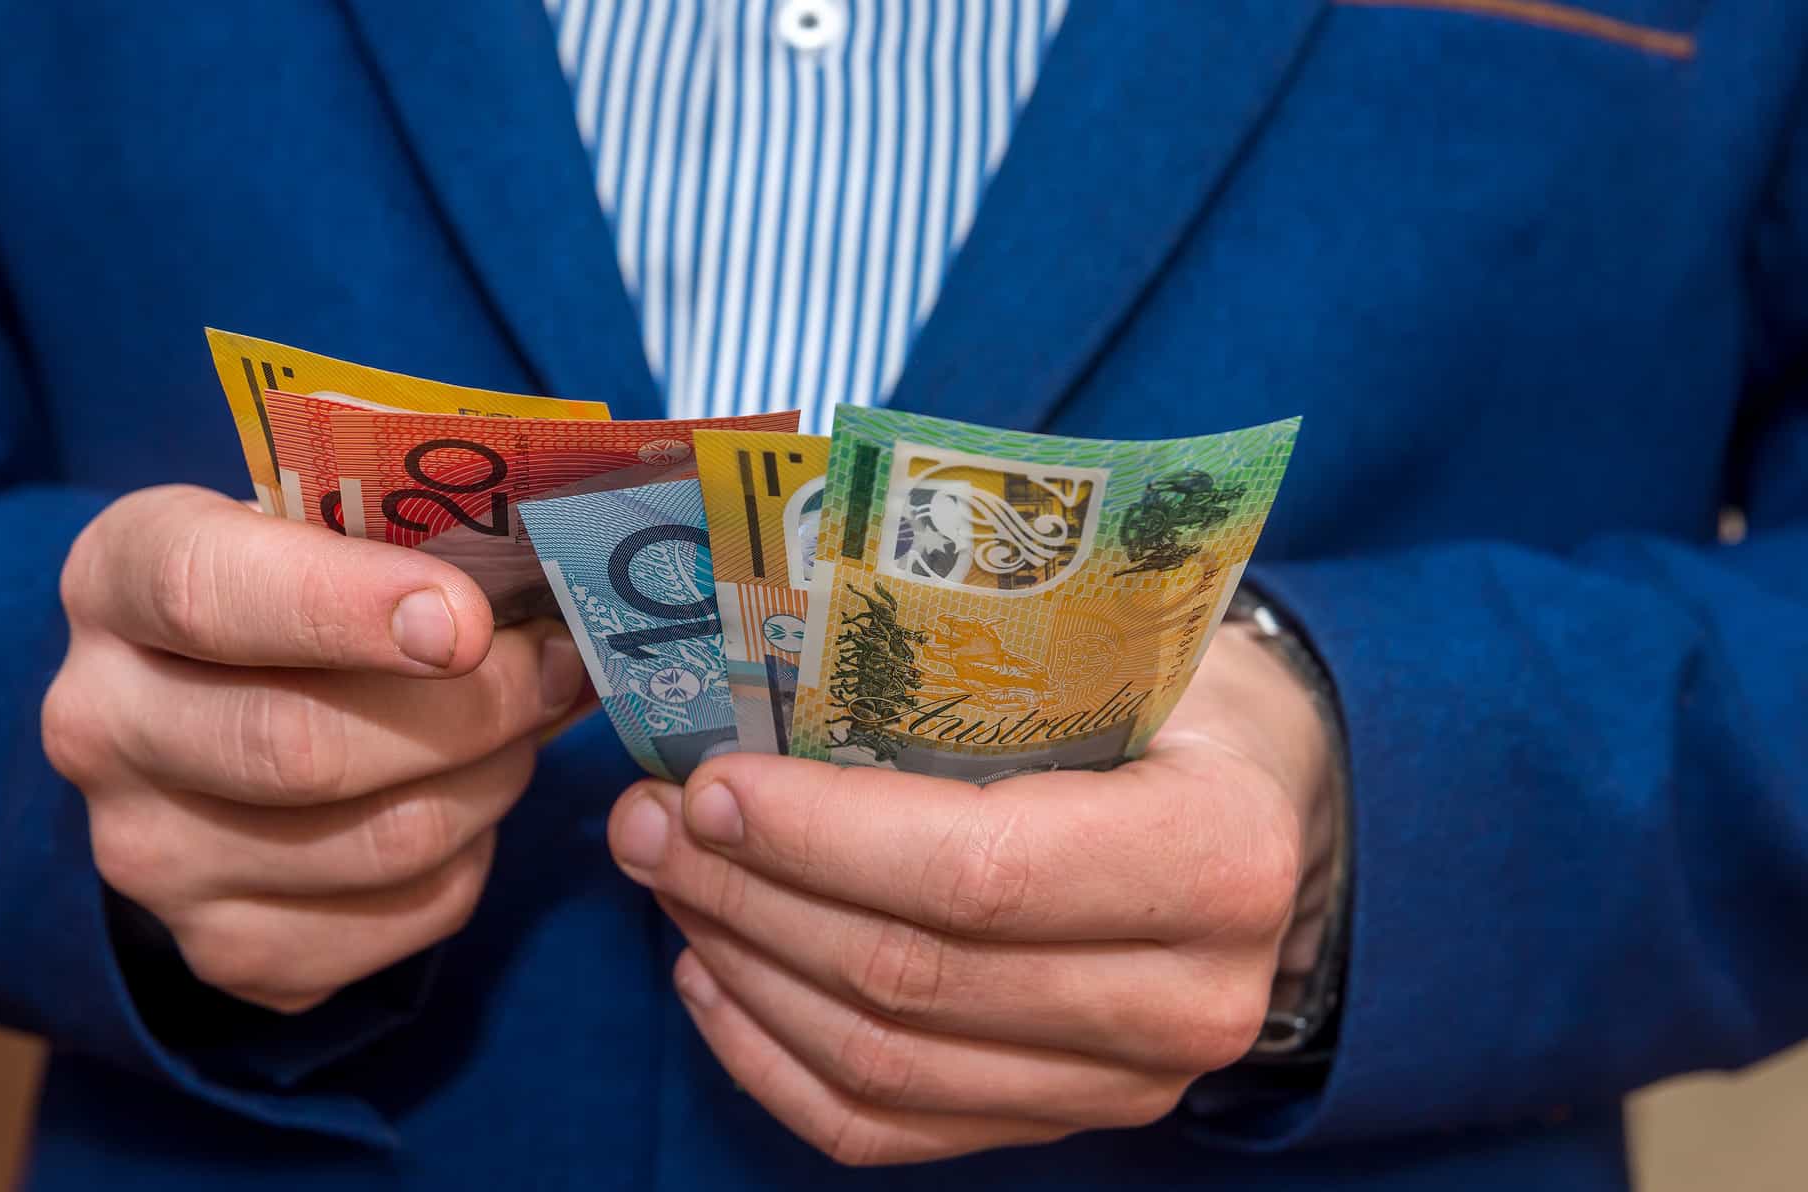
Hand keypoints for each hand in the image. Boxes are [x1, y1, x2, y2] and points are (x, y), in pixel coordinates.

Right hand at [43, 485, 587, 1011]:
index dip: (345, 608)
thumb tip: (560, 587)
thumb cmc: (295, 591)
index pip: (207, 594)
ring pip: (379, 844)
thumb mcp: (317, 525)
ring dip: (492, 781)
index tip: (465, 622)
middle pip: (302, 747)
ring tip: (521, 729)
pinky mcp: (221, 949)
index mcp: (117, 576)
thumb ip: (406, 540)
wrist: (209, 714)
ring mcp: (149, 854)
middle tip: (551, 668)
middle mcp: (99, 723)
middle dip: (470, 710)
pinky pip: (402, 921)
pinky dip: (471, 862)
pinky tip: (467, 802)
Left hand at [606, 625, 1337, 1164]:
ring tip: (666, 881)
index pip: (978, 873)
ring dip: (743, 968)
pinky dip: (771, 1062)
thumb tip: (762, 645)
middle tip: (649, 822)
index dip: (819, 837)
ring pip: (882, 1063)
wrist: (1267, 809)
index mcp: (1214, 852)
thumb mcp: (1119, 641)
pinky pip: (885, 1130)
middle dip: (748, 894)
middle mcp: (1187, 997)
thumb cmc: (1176, 699)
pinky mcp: (1063, 1122)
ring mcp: (1125, 1083)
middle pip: (910, 975)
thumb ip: (979, 659)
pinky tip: (711, 978)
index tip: (709, 785)